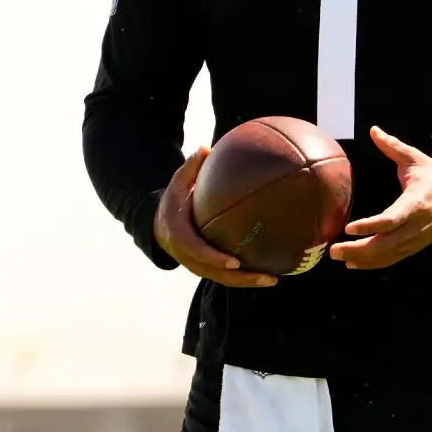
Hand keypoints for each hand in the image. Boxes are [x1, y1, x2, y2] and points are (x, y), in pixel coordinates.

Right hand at [154, 148, 277, 287]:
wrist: (158, 225)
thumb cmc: (173, 200)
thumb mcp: (177, 184)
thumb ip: (190, 168)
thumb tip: (204, 148)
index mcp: (179, 235)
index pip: (198, 251)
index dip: (215, 258)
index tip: (236, 262)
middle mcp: (188, 256)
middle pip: (215, 273)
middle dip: (240, 278)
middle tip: (266, 277)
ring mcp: (197, 265)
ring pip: (222, 279)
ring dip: (247, 282)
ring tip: (273, 280)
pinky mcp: (205, 268)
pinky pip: (225, 277)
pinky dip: (244, 278)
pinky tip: (267, 274)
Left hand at [329, 127, 431, 269]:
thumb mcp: (415, 159)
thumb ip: (393, 147)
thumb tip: (374, 130)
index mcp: (416, 203)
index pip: (392, 219)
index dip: (370, 226)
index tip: (348, 228)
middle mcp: (416, 225)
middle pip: (386, 244)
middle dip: (359, 249)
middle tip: (333, 250)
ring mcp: (416, 239)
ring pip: (388, 255)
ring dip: (362, 258)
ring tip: (338, 256)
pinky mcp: (415, 247)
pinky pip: (392, 259)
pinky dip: (373, 264)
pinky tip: (354, 263)